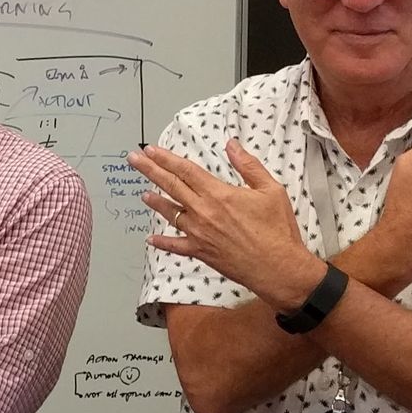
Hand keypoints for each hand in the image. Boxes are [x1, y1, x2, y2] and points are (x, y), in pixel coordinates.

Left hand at [130, 141, 324, 308]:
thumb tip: (231, 144)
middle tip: (133, 160)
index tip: (151, 150)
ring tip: (143, 194)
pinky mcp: (200, 252)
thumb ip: (248, 165)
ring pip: (170, 213)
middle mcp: (203, 212)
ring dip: (155, 202)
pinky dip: (162, 242)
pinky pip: (175, 246)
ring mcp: (198, 233)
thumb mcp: (270, 190)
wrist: (277, 268)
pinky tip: (151, 239)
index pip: (186, 170)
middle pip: (170, 186)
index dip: (166, 158)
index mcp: (218, 194)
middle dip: (150, 170)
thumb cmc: (277, 230)